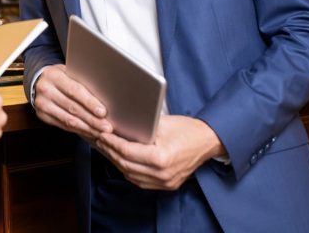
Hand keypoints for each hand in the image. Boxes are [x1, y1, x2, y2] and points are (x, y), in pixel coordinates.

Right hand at [33, 64, 110, 140]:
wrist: (39, 81)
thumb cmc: (60, 76)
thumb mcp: (69, 72)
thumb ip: (82, 81)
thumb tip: (105, 96)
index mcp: (54, 76)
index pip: (74, 91)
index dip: (89, 103)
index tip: (103, 112)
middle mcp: (46, 90)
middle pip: (73, 108)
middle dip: (92, 119)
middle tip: (107, 127)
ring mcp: (42, 105)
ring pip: (68, 120)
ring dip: (87, 128)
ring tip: (101, 132)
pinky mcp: (42, 116)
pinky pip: (63, 126)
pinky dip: (79, 130)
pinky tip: (89, 132)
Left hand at [94, 114, 224, 190]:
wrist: (208, 141)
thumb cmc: (186, 129)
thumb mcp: (162, 123)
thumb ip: (140, 127)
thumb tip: (118, 124)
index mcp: (161, 157)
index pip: (127, 152)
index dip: (112, 143)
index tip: (103, 134)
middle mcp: (162, 173)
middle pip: (126, 165)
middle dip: (111, 151)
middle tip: (100, 140)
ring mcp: (165, 182)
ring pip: (131, 175)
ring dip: (117, 162)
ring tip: (108, 149)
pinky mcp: (168, 185)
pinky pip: (141, 181)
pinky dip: (129, 171)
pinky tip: (122, 160)